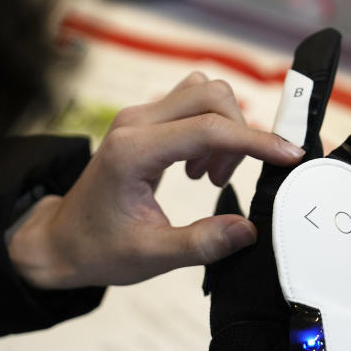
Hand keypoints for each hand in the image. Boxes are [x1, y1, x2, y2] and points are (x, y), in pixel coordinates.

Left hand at [7, 72, 303, 287]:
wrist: (60, 239)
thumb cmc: (99, 248)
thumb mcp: (150, 257)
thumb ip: (201, 244)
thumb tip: (248, 230)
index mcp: (133, 152)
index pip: (208, 129)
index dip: (256, 141)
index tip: (289, 156)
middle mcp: (135, 123)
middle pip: (210, 95)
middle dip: (239, 133)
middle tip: (225, 179)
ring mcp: (139, 118)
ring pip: (203, 93)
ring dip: (224, 129)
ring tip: (211, 174)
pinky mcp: (145, 122)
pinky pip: (192, 105)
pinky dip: (212, 129)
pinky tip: (200, 167)